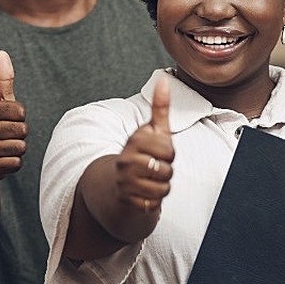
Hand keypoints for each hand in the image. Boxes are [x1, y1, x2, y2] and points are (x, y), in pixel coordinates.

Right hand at [0, 50, 27, 182]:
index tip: (6, 122)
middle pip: (23, 130)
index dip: (19, 118)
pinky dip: (12, 164)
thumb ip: (3, 80)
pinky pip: (16, 163)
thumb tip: (1, 53)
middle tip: (4, 138)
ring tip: (2, 150)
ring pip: (21, 147)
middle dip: (19, 136)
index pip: (21, 111)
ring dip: (17, 151)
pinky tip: (0, 162)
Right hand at [114, 76, 173, 211]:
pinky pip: (154, 204)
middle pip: (167, 170)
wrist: (115, 185)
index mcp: (135, 141)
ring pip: (163, 188)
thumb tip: (163, 79)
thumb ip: (160, 107)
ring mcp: (125, 181)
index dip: (169, 153)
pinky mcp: (126, 201)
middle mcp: (126, 160)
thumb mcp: (150, 131)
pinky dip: (153, 201)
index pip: (168, 150)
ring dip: (161, 187)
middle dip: (166, 171)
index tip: (158, 152)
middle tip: (154, 168)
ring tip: (150, 181)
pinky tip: (144, 194)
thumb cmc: (141, 155)